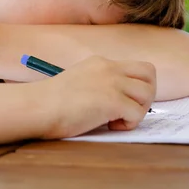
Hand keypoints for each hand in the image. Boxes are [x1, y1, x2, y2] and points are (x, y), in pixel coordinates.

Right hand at [38, 56, 155, 138]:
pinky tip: (110, 125)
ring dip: (138, 111)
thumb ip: (98, 85)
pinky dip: (128, 124)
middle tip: (128, 110)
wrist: (38, 107)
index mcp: (100, 63)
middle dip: (146, 95)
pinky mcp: (112, 101)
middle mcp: (109, 68)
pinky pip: (137, 113)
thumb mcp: (79, 83)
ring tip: (117, 119)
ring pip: (147, 94)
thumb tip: (120, 102)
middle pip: (150, 74)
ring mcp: (111, 83)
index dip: (136, 87)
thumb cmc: (51, 102)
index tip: (122, 101)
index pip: (136, 68)